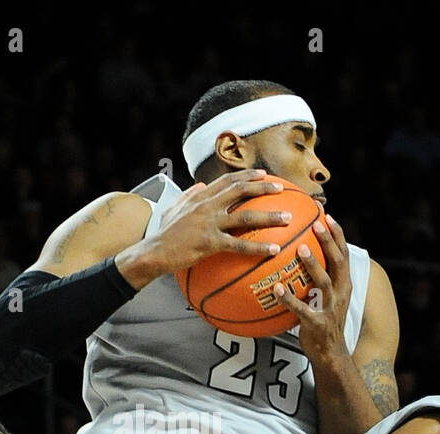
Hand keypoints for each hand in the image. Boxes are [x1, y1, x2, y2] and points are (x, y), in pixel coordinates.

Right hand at [139, 169, 290, 275]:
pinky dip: (258, 247)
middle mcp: (207, 206)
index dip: (246, 175)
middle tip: (281, 189)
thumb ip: (187, 195)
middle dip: (263, 188)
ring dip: (269, 216)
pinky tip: (274, 249)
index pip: (227, 180)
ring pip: (245, 216)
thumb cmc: (162, 234)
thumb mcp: (172, 209)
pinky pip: (239, 244)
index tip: (263, 174)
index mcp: (200, 198)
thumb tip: (199, 185)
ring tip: (287, 218)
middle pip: (240, 191)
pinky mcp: (210, 243)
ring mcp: (209, 224)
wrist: (152, 252)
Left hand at [274, 209, 352, 362]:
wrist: (331, 355)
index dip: (337, 234)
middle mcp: (341, 293)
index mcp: (344, 285)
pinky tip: (275, 289)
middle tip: (316, 224)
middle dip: (329, 242)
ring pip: (324, 282)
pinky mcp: (317, 324)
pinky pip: (302, 310)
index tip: (327, 215)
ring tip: (299, 250)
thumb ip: (317, 279)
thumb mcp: (325, 298)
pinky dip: (289, 299)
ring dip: (313, 264)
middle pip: (338, 262)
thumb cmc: (322, 321)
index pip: (344, 254)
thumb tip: (298, 258)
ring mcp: (330, 309)